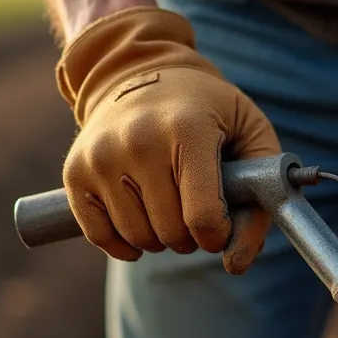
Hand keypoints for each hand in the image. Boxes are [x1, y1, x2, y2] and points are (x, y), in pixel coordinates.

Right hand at [56, 6, 281, 271]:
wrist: (140, 72)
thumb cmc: (208, 111)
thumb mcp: (252, 136)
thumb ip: (261, 200)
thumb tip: (236, 265)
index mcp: (188, 130)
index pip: (203, 217)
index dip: (219, 235)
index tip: (221, 224)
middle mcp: (139, 141)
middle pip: (171, 233)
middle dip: (191, 236)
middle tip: (194, 210)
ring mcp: (101, 156)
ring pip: (138, 238)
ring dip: (159, 238)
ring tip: (169, 207)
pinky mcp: (75, 172)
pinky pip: (99, 235)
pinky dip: (123, 243)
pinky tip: (140, 222)